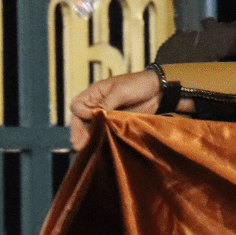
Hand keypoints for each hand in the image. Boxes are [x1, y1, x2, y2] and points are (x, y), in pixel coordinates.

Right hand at [68, 69, 188, 149]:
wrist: (158, 91)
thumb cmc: (138, 85)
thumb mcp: (121, 91)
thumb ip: (106, 103)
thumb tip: (93, 116)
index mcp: (95, 93)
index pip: (77, 105)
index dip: (81, 113)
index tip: (90, 117)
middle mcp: (97, 104)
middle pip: (80, 119)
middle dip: (78, 131)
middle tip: (78, 145)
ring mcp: (106, 115)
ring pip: (90, 128)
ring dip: (86, 138)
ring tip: (82, 149)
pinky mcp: (115, 124)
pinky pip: (103, 132)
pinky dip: (98, 139)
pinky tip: (95, 148)